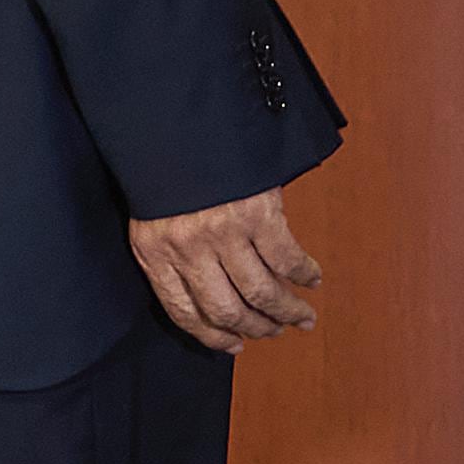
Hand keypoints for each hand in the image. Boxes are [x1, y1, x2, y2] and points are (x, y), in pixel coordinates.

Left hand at [128, 187, 322, 352]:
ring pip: (262, 292)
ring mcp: (223, 232)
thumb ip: (172, 252)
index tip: (234, 346)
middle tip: (274, 330)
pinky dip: (304, 274)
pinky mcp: (257, 214)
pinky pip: (287, 258)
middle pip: (227, 309)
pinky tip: (312, 279)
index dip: (212, 336)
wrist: (178, 118)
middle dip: (256, 328)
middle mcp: (187, 248)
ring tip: (301, 317)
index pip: (183, 312)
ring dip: (287, 311)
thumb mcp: (152, 214)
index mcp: (154, 252)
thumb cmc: (165, 168)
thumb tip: (207, 294)